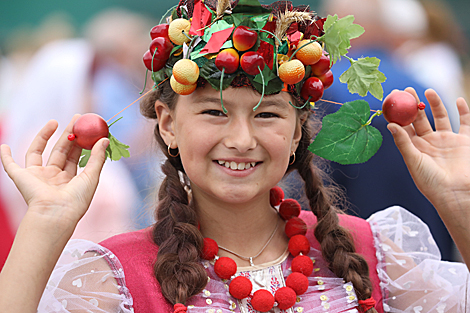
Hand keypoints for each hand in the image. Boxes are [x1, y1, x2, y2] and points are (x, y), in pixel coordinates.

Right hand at [0, 115, 108, 225]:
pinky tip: (4, 145)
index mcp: (69, 181)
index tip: (88, 127)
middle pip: (60, 151)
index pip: (75, 157)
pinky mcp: (21, 177)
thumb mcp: (92, 176)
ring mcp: (36, 177)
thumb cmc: (76, 200)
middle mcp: (52, 179)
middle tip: (77, 118)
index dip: (81, 142)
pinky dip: (5, 156)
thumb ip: (97, 157)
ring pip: (39, 152)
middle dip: (68, 134)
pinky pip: (10, 166)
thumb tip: (105, 139)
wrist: (56, 213)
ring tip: (54, 121)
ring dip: (44, 136)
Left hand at [388, 88, 469, 216]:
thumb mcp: (413, 160)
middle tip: (407, 90)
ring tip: (428, 91)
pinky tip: (458, 100)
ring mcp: (446, 141)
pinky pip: (465, 123)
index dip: (399, 113)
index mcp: (414, 147)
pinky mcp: (463, 142)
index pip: (404, 126)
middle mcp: (429, 142)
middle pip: (420, 119)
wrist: (454, 193)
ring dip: (435, 104)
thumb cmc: (429, 181)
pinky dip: (463, 111)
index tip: (393, 99)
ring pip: (441, 117)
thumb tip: (390, 124)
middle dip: (414, 105)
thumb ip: (403, 141)